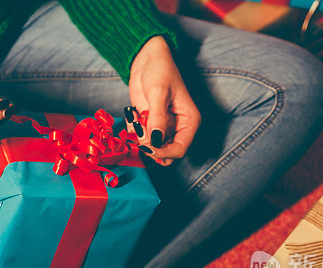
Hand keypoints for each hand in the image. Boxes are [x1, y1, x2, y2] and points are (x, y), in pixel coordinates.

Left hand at [126, 36, 200, 165]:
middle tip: (140, 133)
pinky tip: (134, 114)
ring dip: (140, 137)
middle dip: (150, 147)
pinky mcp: (149, 124)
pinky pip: (140, 138)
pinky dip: (134, 130)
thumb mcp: (158, 92)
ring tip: (137, 116)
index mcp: (188, 122)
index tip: (148, 146)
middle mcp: (177, 128)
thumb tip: (155, 140)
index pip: (180, 149)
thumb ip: (157, 118)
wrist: (147, 59)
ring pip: (151, 147)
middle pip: (166, 154)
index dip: (164, 152)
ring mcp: (162, 127)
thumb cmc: (160, 70)